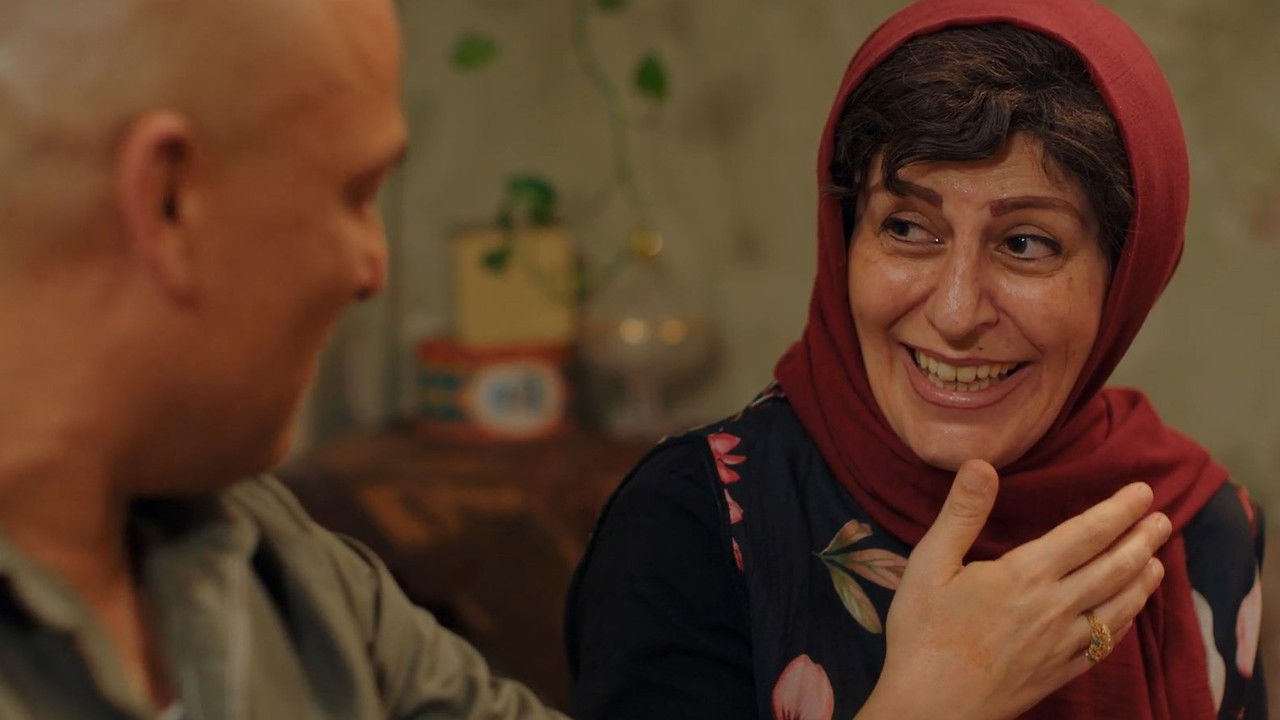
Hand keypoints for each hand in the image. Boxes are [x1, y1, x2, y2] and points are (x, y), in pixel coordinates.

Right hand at [859, 460, 1170, 719]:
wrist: (930, 706)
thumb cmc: (922, 632)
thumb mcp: (929, 564)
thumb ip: (961, 513)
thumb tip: (982, 464)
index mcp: (1025, 574)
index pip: (1086, 534)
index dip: (1118, 510)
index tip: (1143, 491)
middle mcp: (1055, 606)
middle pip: (1114, 567)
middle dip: (1142, 540)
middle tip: (1163, 519)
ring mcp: (1063, 643)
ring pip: (1118, 606)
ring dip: (1142, 580)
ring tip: (1158, 560)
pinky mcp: (1061, 671)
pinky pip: (1107, 643)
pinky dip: (1125, 621)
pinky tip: (1129, 613)